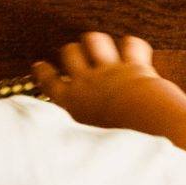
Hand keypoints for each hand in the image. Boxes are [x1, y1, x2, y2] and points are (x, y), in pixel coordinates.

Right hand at [32, 33, 178, 127]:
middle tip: (78, 55)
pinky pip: (131, 44)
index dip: (43, 71)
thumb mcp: (86, 141)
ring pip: (94, 40)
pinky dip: (133, 46)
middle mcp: (86, 82)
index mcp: (70, 102)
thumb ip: (79, 132)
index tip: (41, 65)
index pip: (48, 80)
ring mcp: (110, 71)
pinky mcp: (135, 66)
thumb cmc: (117, 145)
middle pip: (69, 52)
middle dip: (73, 51)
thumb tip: (73, 141)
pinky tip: (135, 51)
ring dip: (97, 42)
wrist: (145, 134)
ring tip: (103, 48)